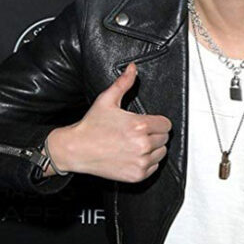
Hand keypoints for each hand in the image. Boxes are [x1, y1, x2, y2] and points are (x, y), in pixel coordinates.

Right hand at [45, 63, 171, 181]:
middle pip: (164, 138)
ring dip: (153, 148)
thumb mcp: (107, 100)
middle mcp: (142, 145)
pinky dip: (147, 162)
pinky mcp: (137, 175)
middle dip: (154, 134)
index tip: (147, 123)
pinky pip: (154, 167)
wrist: (76, 149)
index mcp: (140, 125)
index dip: (157, 122)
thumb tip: (133, 68)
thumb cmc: (91, 126)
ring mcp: (140, 161)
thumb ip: (123, 83)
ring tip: (135, 144)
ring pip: (161, 153)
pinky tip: (133, 155)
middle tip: (138, 133)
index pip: (166, 124)